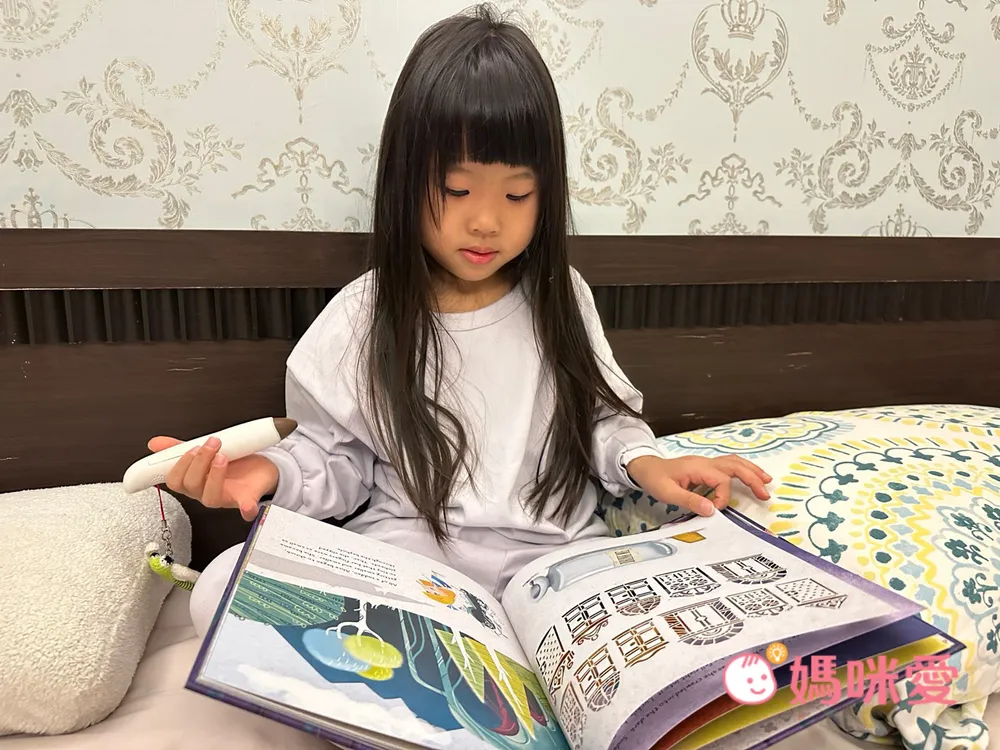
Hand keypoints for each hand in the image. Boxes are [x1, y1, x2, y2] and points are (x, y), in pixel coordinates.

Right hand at [147, 435, 279, 521]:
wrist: (261, 468)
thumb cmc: (233, 463)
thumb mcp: (206, 453)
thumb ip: (179, 449)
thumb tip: (155, 443)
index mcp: (195, 482)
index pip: (176, 482)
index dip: (179, 467)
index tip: (188, 450)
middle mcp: (207, 493)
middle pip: (192, 486)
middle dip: (200, 462)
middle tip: (211, 444)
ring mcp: (226, 498)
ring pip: (211, 498)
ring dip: (215, 475)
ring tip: (222, 457)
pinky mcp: (246, 500)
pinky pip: (245, 509)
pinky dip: (246, 508)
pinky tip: (247, 506)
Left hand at [625, 454, 771, 516]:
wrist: (645, 467)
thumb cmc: (655, 479)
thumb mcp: (668, 493)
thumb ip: (689, 500)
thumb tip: (712, 510)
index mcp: (698, 468)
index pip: (722, 480)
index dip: (723, 497)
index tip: (715, 510)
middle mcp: (705, 462)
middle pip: (735, 465)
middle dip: (752, 478)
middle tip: (765, 494)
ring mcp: (706, 463)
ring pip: (734, 462)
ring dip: (751, 471)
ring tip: (767, 481)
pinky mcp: (705, 467)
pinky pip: (728, 465)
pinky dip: (742, 469)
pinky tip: (749, 477)